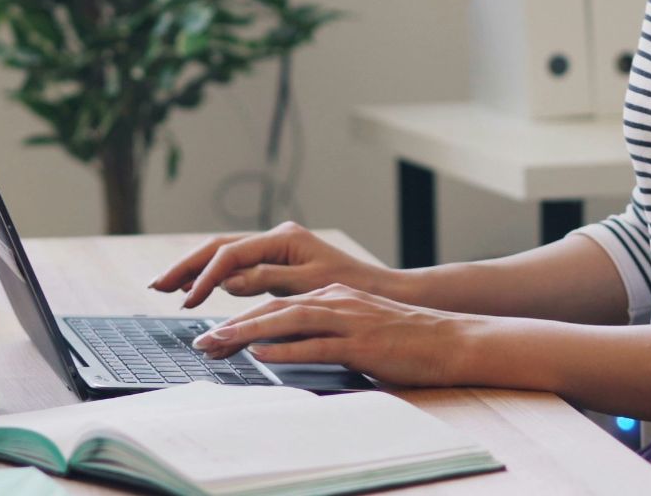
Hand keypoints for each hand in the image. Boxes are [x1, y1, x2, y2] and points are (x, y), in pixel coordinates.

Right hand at [148, 222, 392, 308]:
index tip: (187, 300)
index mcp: (283, 238)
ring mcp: (274, 248)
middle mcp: (275, 237)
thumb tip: (227, 280)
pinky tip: (196, 288)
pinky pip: (236, 266)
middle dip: (187, 266)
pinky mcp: (275, 261)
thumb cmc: (350, 289)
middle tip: (157, 285)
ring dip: (194, 270)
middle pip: (219, 247)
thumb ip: (268, 280)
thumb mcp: (309, 287)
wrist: (378, 291)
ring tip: (166, 286)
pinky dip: (214, 276)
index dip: (205, 276)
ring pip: (224, 255)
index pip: (232, 254)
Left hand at [190, 285, 485, 386]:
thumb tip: (284, 345)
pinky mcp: (361, 342)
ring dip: (249, 333)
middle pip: (273, 309)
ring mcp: (348, 320)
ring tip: (219, 344)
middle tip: (201, 343)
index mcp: (332, 295)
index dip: (240, 319)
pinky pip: (317, 344)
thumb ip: (321, 331)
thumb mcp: (356, 327)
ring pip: (287, 321)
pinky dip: (287, 348)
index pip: (276, 304)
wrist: (449, 339)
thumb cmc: (404, 339)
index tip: (212, 336)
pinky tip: (263, 354)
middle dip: (232, 326)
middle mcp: (335, 301)